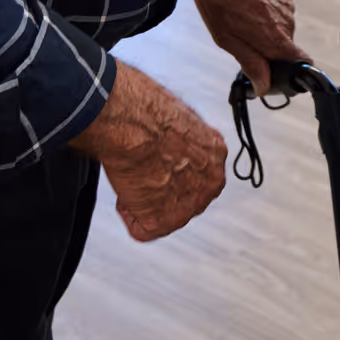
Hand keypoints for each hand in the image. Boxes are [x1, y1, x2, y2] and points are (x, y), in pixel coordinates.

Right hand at [72, 61, 226, 240]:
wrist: (132, 120)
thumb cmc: (146, 110)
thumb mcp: (176, 119)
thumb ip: (179, 139)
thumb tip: (165, 141)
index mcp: (215, 151)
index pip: (194, 172)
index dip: (167, 168)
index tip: (154, 160)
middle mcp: (211, 179)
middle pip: (181, 196)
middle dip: (159, 189)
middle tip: (140, 171)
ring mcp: (190, 204)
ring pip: (162, 214)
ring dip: (143, 200)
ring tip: (132, 175)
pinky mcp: (164, 221)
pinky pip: (142, 228)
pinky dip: (127, 213)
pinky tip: (125, 190)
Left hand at [188, 0, 306, 94]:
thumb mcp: (226, 38)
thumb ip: (250, 62)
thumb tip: (264, 86)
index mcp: (275, 37)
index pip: (303, 63)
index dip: (293, 74)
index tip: (276, 75)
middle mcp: (288, 21)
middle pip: (286, 47)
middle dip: (269, 50)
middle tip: (242, 41)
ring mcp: (288, 4)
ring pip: (281, 29)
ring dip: (266, 30)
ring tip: (240, 18)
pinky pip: (279, 12)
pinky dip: (266, 14)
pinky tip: (246, 5)